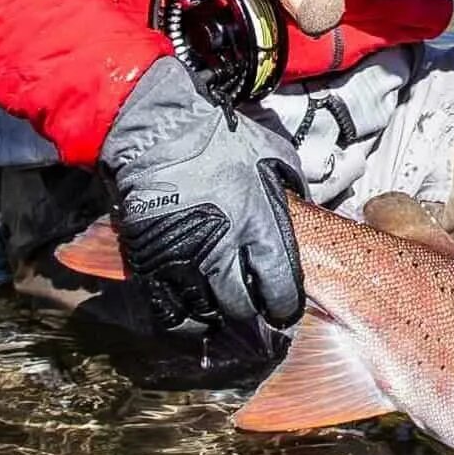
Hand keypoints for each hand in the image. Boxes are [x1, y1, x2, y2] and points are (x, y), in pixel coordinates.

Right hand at [100, 56, 305, 333]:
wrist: (158, 126)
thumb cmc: (219, 138)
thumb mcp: (274, 157)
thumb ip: (290, 191)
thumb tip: (305, 210)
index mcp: (258, 224)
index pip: (280, 288)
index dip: (285, 308)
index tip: (284, 311)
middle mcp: (221, 248)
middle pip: (242, 310)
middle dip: (255, 325)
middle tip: (260, 327)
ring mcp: (182, 258)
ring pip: (206, 314)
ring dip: (220, 325)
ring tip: (229, 327)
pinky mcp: (149, 262)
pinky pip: (168, 313)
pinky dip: (183, 328)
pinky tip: (195, 327)